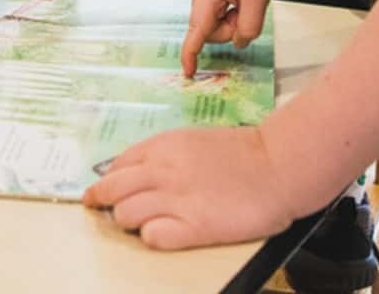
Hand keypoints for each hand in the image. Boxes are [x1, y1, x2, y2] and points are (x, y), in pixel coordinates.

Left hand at [83, 125, 291, 249]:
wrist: (276, 165)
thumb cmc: (239, 153)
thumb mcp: (192, 141)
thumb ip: (163, 154)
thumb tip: (135, 171)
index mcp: (162, 146)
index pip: (117, 166)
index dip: (108, 180)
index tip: (105, 191)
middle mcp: (162, 171)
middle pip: (111, 190)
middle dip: (103, 202)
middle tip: (102, 210)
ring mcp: (176, 199)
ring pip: (125, 215)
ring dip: (127, 221)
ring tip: (140, 223)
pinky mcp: (194, 227)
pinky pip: (153, 237)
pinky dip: (151, 237)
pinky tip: (163, 233)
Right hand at [182, 0, 282, 76]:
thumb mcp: (259, 0)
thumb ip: (248, 28)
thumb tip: (238, 43)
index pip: (197, 32)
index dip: (191, 55)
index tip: (188, 73)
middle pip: (209, 30)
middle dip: (230, 29)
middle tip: (249, 10)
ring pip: (216, 23)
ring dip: (234, 21)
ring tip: (249, 1)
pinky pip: (220, 13)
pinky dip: (233, 14)